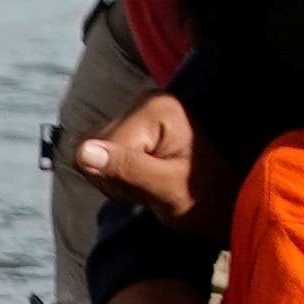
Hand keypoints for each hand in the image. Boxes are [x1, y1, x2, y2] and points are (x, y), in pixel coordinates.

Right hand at [72, 92, 199, 224]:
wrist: (221, 202)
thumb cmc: (203, 197)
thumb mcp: (165, 188)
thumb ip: (126, 168)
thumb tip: (82, 152)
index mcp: (155, 107)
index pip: (97, 145)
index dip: (113, 175)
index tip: (148, 186)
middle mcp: (143, 101)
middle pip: (90, 146)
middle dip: (114, 176)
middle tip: (150, 187)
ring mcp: (137, 113)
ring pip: (90, 153)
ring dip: (115, 177)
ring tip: (149, 183)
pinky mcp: (131, 128)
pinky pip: (98, 155)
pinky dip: (116, 174)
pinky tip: (142, 179)